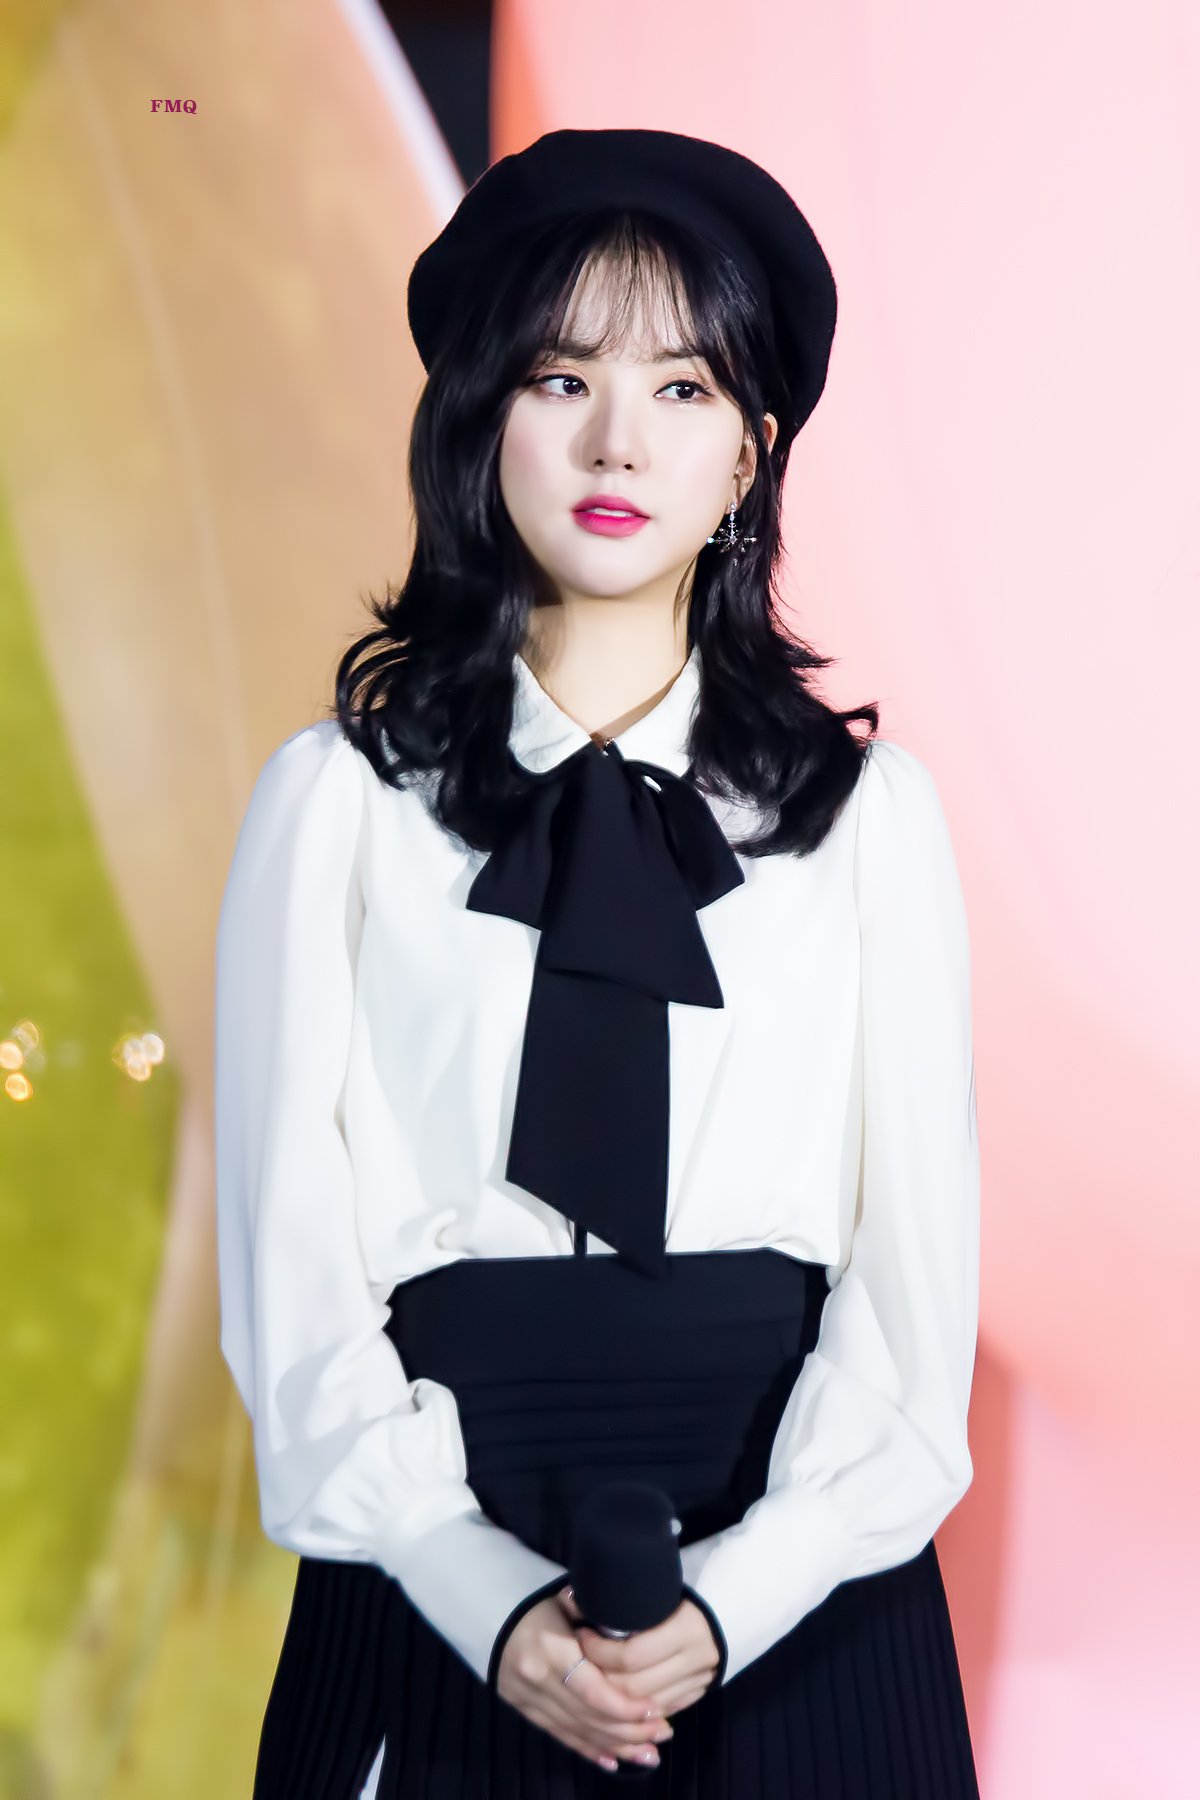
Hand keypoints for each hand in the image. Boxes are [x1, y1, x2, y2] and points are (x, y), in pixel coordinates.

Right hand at [495, 1591, 676, 1772]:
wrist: (486, 1612)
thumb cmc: (535, 1602)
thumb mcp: (565, 1599)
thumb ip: (596, 1614)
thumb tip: (631, 1626)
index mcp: (551, 1652)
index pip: (594, 1691)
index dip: (626, 1707)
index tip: (655, 1709)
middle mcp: (539, 1682)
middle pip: (590, 1717)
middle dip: (630, 1730)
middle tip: (663, 1734)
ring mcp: (529, 1701)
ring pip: (578, 1732)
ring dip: (616, 1746)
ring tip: (649, 1754)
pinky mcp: (526, 1711)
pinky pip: (561, 1737)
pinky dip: (589, 1750)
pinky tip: (614, 1761)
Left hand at [559, 1587, 719, 1717]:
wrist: (730, 1607)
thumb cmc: (681, 1592)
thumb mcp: (658, 1591)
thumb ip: (626, 1604)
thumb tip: (573, 1601)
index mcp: (686, 1628)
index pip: (630, 1655)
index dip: (599, 1651)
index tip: (581, 1635)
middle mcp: (696, 1659)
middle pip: (634, 1687)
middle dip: (601, 1679)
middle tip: (580, 1663)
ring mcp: (699, 1681)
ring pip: (645, 1705)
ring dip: (615, 1698)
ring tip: (594, 1680)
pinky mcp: (698, 1695)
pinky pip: (659, 1710)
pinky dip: (636, 1707)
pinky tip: (617, 1696)